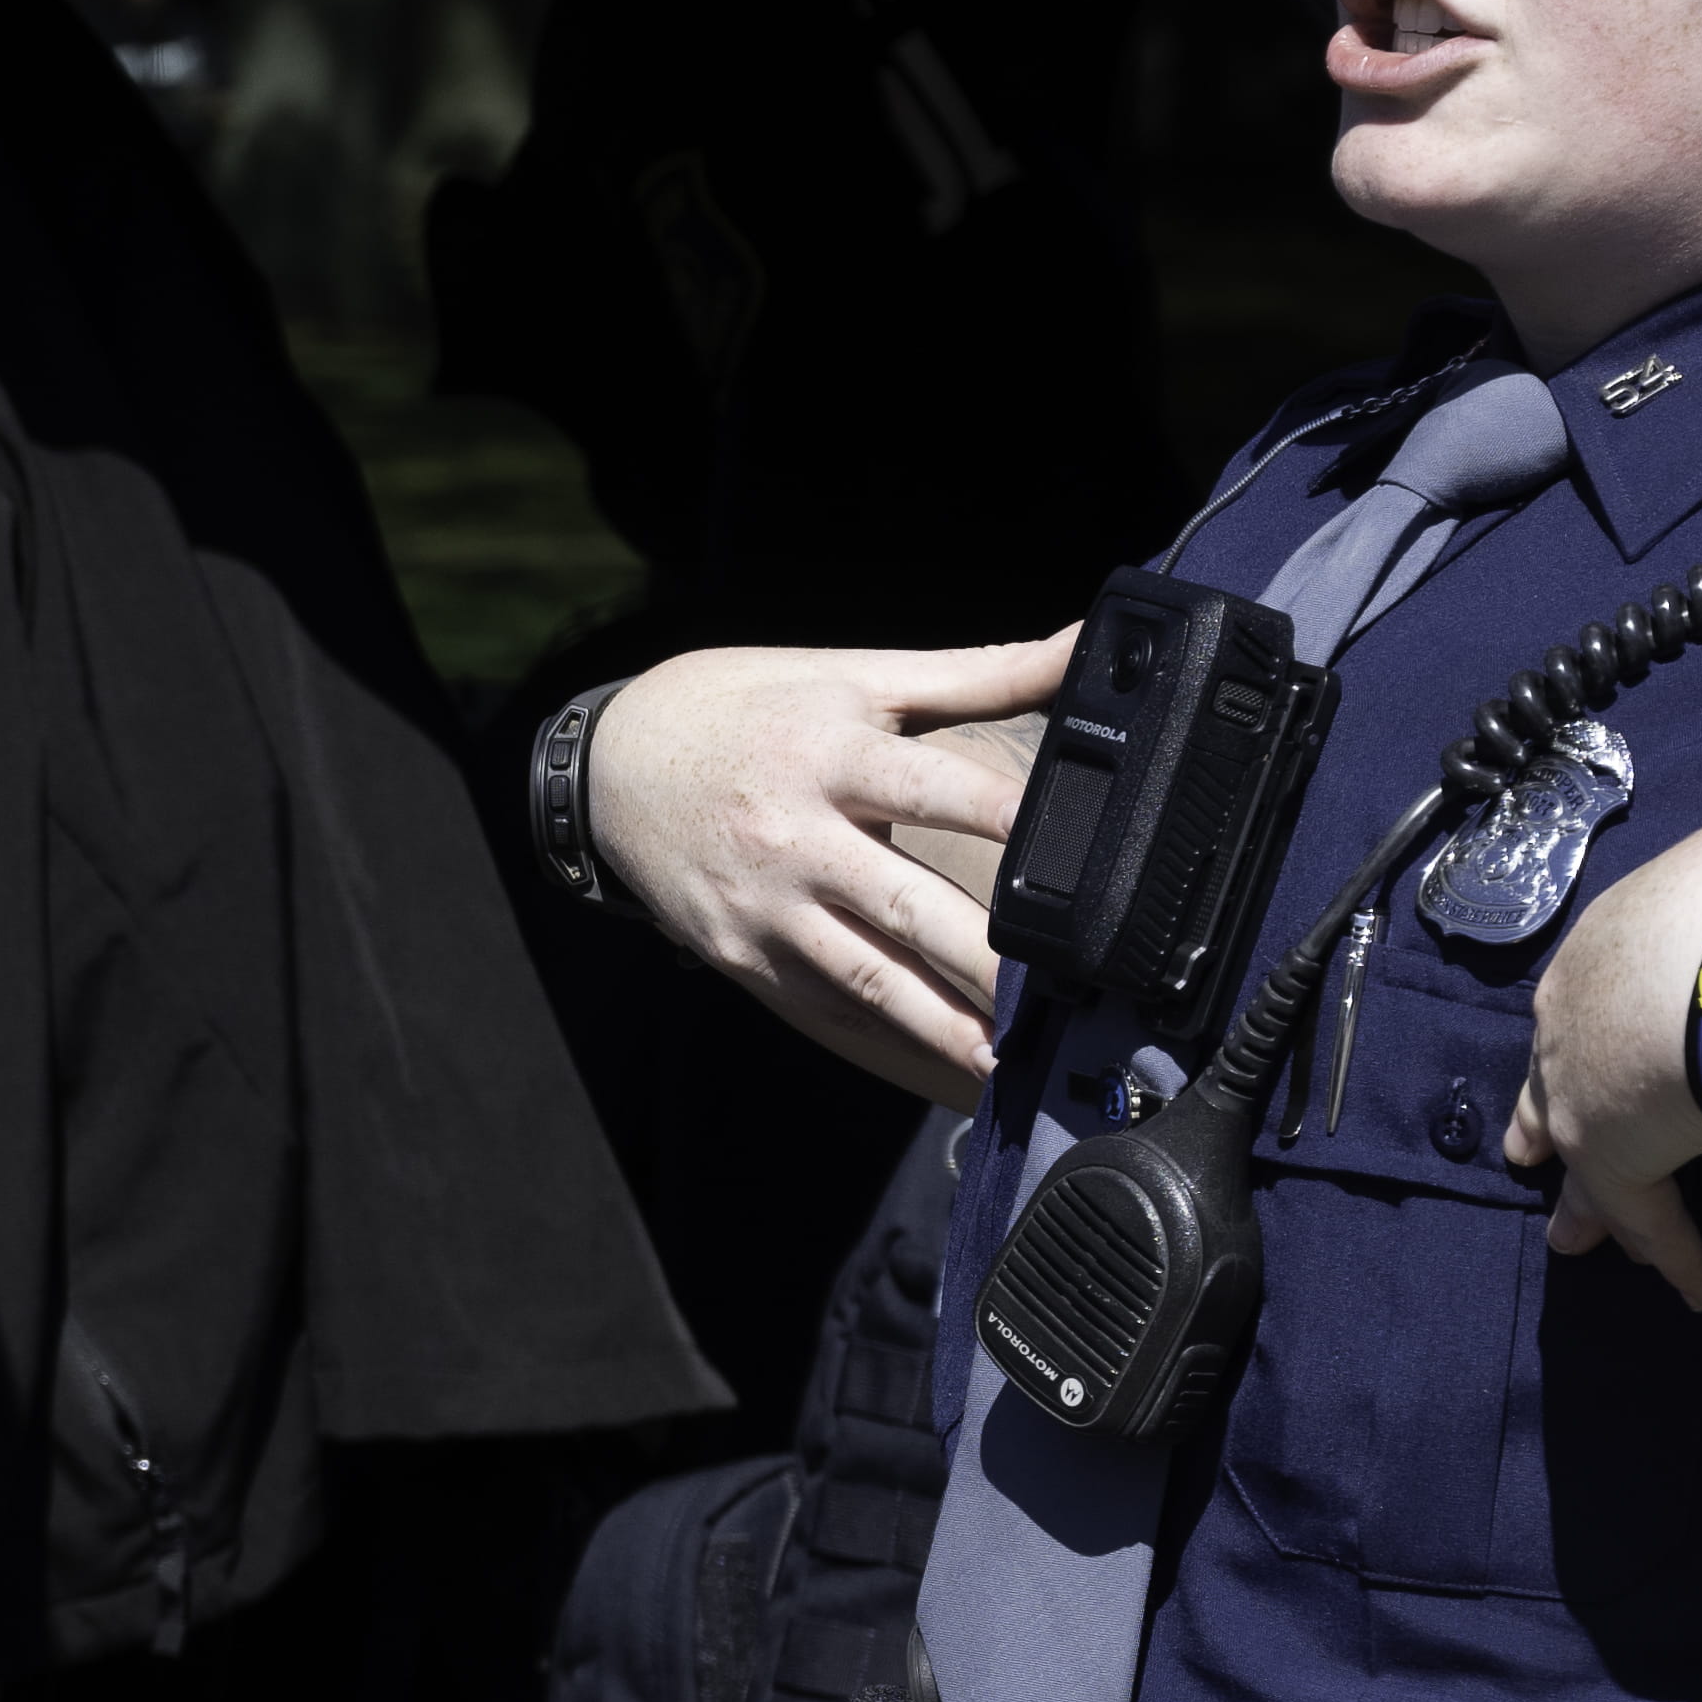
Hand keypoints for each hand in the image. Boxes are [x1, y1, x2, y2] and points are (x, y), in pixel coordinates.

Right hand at [578, 632, 1071, 1106]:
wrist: (611, 766)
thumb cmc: (746, 710)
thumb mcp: (851, 674)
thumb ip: (980, 671)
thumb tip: (1090, 640)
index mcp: (831, 755)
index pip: (935, 788)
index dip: (1005, 817)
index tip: (1078, 853)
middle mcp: (796, 837)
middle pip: (907, 907)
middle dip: (984, 960)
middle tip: (1058, 1000)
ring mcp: (765, 907)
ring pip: (868, 976)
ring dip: (942, 1024)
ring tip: (1008, 1061)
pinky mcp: (742, 954)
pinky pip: (825, 1002)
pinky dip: (886, 1033)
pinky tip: (940, 1058)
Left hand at [1504, 741, 1701, 1309]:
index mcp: (1604, 951)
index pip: (1588, 997)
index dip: (1589, 1026)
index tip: (1585, 1051)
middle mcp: (1570, 1025)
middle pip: (1554, 1081)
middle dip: (1550, 1120)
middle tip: (1535, 1153)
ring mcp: (1581, 1095)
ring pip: (1577, 1159)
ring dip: (1589, 1204)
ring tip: (1581, 1241)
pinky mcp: (1616, 1158)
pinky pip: (1646, 1217)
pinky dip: (1673, 1254)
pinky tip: (1693, 1290)